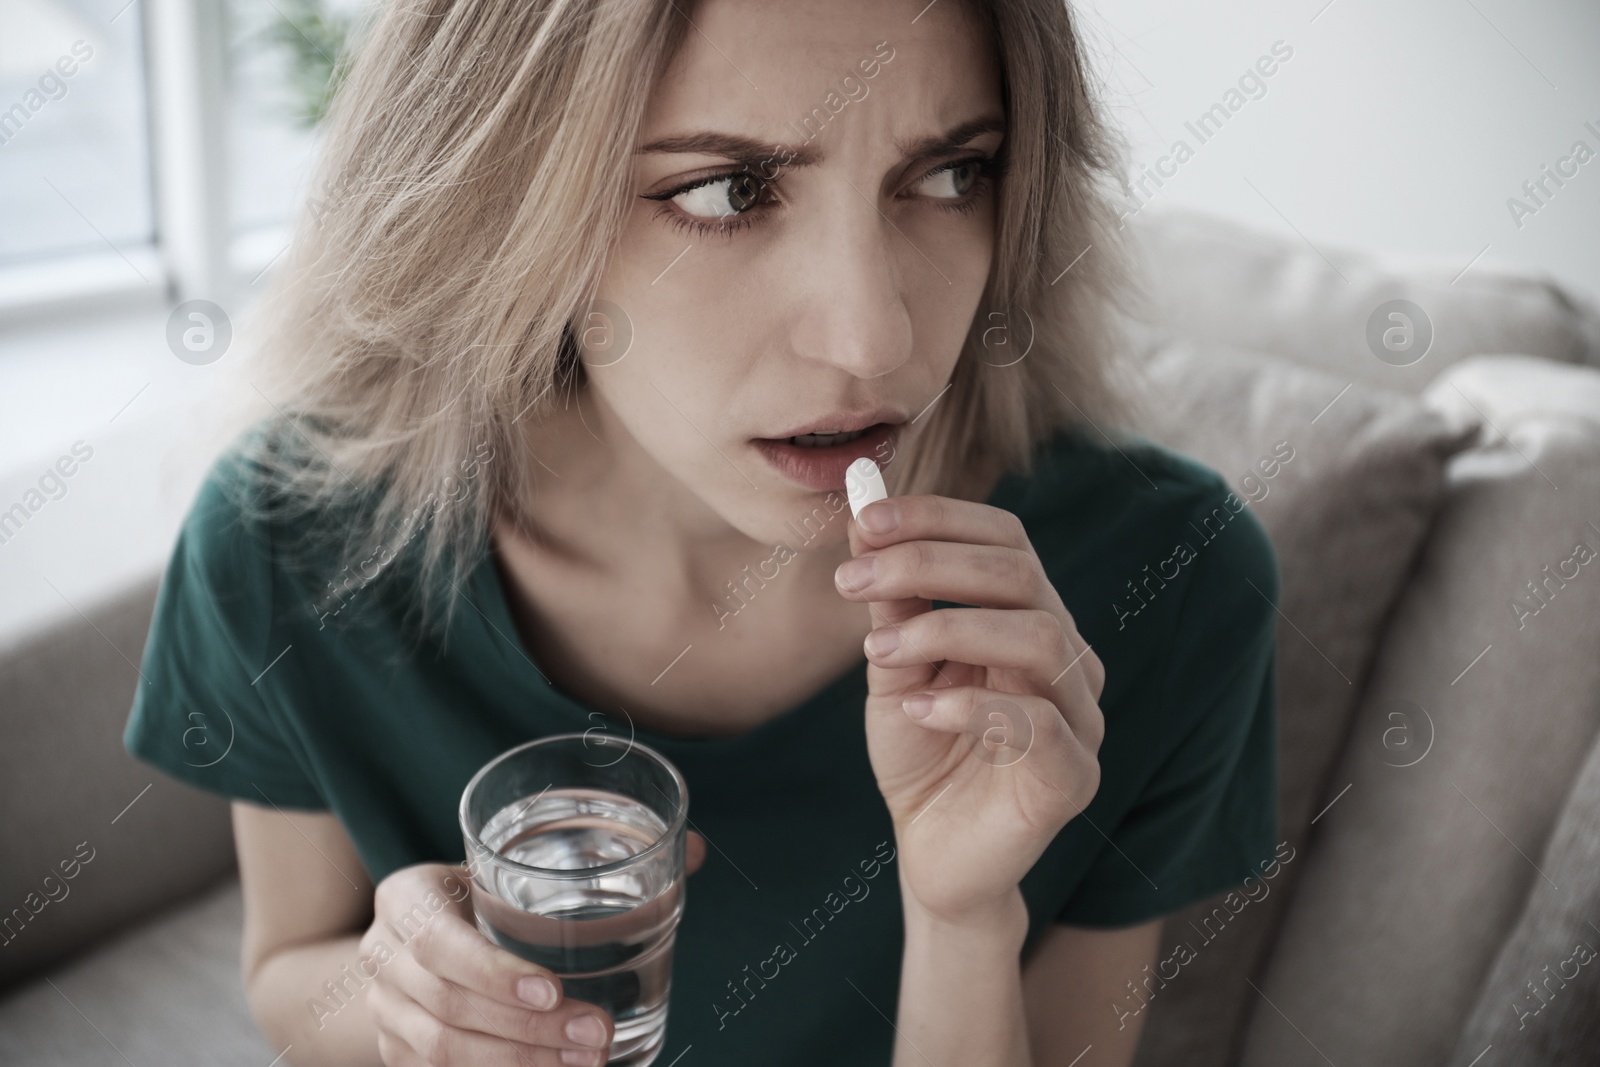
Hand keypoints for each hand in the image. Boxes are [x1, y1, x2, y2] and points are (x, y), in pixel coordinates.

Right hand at [364, 835, 706, 1064]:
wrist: (407, 937)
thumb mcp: (514, 865)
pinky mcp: (397, 1055)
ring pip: (443, 1054)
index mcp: (408, 899)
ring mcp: (386, 1014)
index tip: (554, 991)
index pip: (439, 941)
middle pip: (449, 1006)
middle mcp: (385, 958)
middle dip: (528, 1031)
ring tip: (587, 1065)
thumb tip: (696, 850)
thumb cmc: (481, 892)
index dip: (493, 972)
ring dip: (519, 1065)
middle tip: (597, 1035)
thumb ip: (596, 857)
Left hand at [835, 495, 1104, 922]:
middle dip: (930, 563)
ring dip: (948, 629)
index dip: (938, 518)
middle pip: (1022, 575)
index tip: (864, 519)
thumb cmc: (923, 756)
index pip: (1005, 539)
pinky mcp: (1073, 777)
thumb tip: (863, 522)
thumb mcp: (896, 669)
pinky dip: (971, 706)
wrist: (934, 856)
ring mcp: (1080, 718)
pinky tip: (917, 710)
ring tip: (879, 649)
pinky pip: (1039, 723)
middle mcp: (1069, 659)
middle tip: (853, 578)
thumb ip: (893, 603)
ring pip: (1042, 638)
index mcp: (1031, 619)